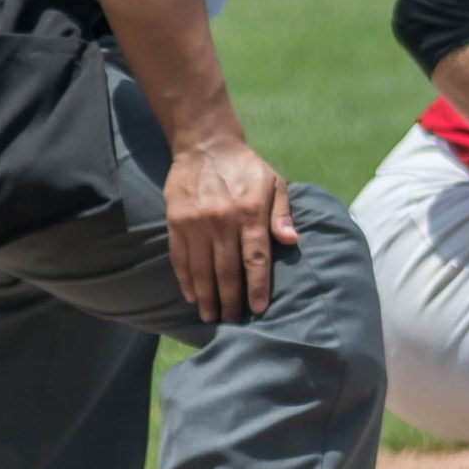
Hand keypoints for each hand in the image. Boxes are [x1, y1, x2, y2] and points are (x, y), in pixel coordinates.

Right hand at [165, 135, 298, 322]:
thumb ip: (282, 214)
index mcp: (250, 213)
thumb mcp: (274, 183)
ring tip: (211, 317)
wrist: (206, 145)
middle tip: (233, 322)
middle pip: (227, 271)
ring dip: (207, 297)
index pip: (255, 258)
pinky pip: (180, 258)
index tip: (258, 309)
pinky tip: (192, 296)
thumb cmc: (246, 168)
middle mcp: (222, 221)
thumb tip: (292, 241)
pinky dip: (186, 280)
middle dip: (230, 301)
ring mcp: (196, 223)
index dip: (257, 287)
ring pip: (202, 269)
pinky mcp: (176, 222)